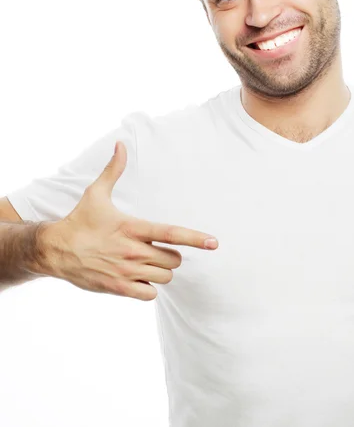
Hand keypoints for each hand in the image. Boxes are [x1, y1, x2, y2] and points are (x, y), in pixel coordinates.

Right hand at [37, 141, 218, 300]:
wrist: (54, 250)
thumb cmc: (79, 220)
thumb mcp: (96, 193)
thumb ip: (113, 170)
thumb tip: (121, 144)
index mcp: (133, 228)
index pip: (171, 233)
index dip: (195, 238)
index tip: (214, 243)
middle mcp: (133, 251)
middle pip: (174, 259)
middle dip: (171, 255)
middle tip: (155, 250)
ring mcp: (126, 272)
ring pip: (165, 277)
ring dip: (161, 271)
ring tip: (145, 263)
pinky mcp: (118, 288)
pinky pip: (150, 294)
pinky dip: (149, 289)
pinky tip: (138, 279)